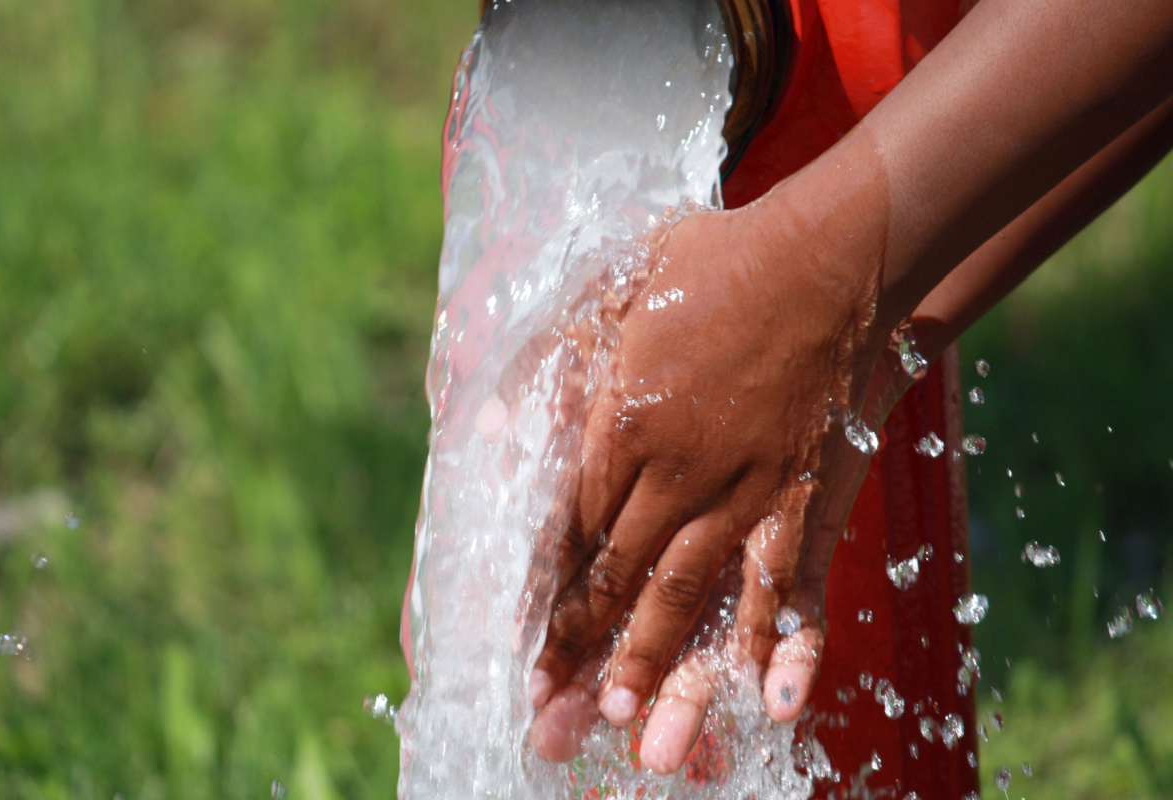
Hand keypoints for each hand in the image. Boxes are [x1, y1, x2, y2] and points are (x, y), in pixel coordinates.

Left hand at [521, 168, 895, 766]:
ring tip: (636, 727)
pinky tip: (769, 698)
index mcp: (620, 421)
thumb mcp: (610, 288)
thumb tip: (485, 423)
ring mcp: (744, 485)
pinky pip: (787, 578)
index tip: (524, 648)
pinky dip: (777, 640)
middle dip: (585, 648)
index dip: (545, 596)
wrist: (832, 257)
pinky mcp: (803, 491)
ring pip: (691, 592)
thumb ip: (547, 357)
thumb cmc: (713, 264)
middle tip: (558, 714)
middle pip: (619, 575)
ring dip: (659, 660)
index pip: (569, 530)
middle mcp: (676, 469)